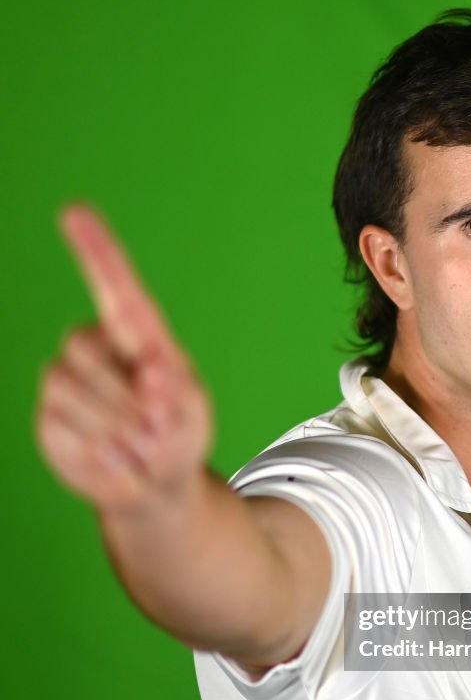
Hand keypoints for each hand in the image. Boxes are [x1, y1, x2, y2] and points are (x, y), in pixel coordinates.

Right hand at [35, 205, 213, 513]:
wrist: (155, 486)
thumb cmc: (177, 437)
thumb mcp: (192, 412)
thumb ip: (176, 391)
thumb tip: (150, 373)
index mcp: (137, 337)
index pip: (116, 287)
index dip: (96, 251)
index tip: (74, 212)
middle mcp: (95, 349)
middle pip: (84, 347)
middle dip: (124, 396)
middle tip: (155, 430)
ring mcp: (66, 382)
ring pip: (70, 389)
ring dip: (114, 429)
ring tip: (140, 449)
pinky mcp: (49, 418)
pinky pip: (62, 426)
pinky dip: (98, 453)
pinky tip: (118, 461)